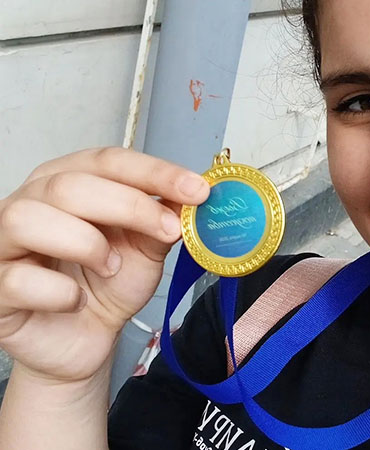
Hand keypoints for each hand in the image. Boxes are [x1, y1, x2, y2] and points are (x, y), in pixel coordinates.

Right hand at [0, 147, 208, 382]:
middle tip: (169, 230)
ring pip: (27, 218)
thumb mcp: (145, 248)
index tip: (197, 189)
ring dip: (85, 243)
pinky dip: (60, 292)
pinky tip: (77, 300)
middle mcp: (29, 204)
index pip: (106, 160)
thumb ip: (163, 218)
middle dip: (129, 206)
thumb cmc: (109, 285)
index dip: (154, 171)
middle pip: (68, 184)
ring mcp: (4, 245)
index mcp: (66, 183)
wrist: (88, 339)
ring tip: (110, 267)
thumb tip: (192, 194)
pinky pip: (17, 279)